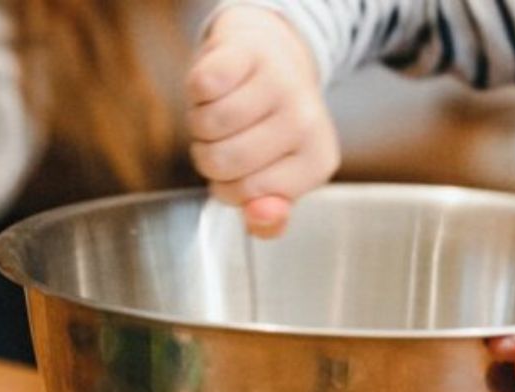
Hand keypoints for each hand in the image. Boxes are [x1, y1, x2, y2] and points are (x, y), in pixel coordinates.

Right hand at [185, 7, 338, 237]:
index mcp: (317, 162)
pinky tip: (217, 85)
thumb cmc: (268, 127)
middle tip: (226, 138)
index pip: (246, 195)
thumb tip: (260, 216)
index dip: (228, 186)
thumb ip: (268, 218)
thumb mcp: (276, 180)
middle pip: (222, 160)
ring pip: (208, 124)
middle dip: (209, 155)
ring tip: (221, 110)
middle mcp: (306, 121)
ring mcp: (281, 83)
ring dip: (200, 123)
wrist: (272, 57)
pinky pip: (202, 86)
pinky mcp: (251, 52)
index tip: (242, 168)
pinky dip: (197, 90)